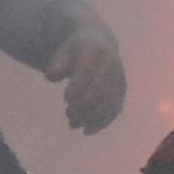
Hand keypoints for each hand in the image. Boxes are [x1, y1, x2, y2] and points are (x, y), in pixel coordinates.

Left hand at [54, 19, 128, 134]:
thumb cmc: (76, 51)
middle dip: (84, 106)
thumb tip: (51, 76)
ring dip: (91, 117)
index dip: (79, 87)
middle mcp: (112, 65)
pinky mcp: (121, 92)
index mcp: (96, 51)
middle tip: (68, 116)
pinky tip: (86, 130)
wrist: (100, 43)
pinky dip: (101, 122)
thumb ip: (58, 64)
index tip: (66, 98)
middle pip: (101, 89)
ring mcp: (119, 79)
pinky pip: (114, 110)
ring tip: (73, 124)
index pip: (89, 72)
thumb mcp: (64, 52)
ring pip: (109, 102)